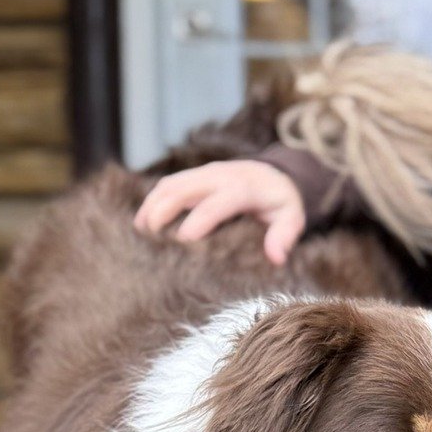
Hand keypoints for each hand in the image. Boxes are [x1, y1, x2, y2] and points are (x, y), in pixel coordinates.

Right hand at [134, 159, 305, 265]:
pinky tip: (142, 223)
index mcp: (244, 187)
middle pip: (183, 189)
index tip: (183, 241)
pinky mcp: (193, 176)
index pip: (217, 202)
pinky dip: (151, 201)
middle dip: (163, 212)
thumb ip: (285, 236)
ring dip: (151, 207)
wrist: (276, 174)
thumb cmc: (281, 202)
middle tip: (149, 240)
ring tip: (138, 234)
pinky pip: (167, 184)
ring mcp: (203, 173)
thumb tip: (276, 257)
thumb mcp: (292, 218)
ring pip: (170, 185)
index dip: (199, 220)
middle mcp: (219, 176)